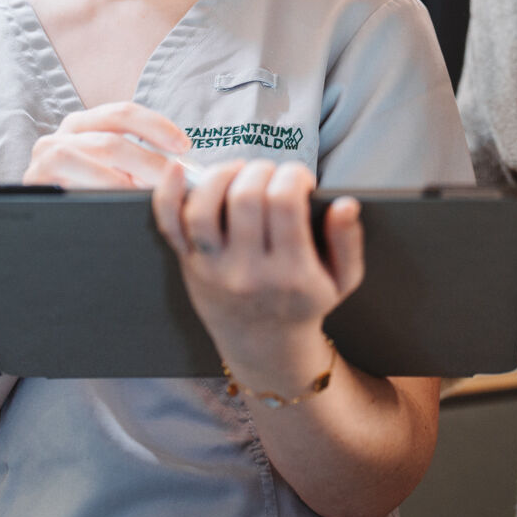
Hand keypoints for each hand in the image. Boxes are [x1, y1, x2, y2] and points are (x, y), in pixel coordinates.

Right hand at [23, 101, 191, 187]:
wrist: (44, 232)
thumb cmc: (88, 198)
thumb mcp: (113, 175)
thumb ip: (138, 166)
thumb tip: (182, 171)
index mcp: (83, 125)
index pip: (122, 113)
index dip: (155, 126)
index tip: (184, 146)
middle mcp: (61, 135)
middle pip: (112, 140)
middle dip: (150, 162)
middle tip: (173, 183)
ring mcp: (44, 156)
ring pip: (94, 156)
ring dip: (129, 176)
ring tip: (149, 194)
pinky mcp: (35, 179)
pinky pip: (72, 174)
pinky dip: (102, 185)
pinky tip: (118, 200)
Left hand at [150, 158, 364, 386]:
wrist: (264, 348)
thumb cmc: (304, 304)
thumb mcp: (342, 280)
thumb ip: (348, 241)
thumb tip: (345, 204)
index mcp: (291, 273)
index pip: (285, 202)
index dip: (293, 175)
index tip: (300, 179)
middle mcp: (248, 272)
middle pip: (246, 198)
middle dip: (263, 170)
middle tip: (272, 175)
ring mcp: (213, 269)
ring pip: (205, 208)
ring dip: (222, 175)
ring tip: (240, 172)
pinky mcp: (189, 265)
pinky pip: (170, 225)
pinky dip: (168, 194)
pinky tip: (181, 168)